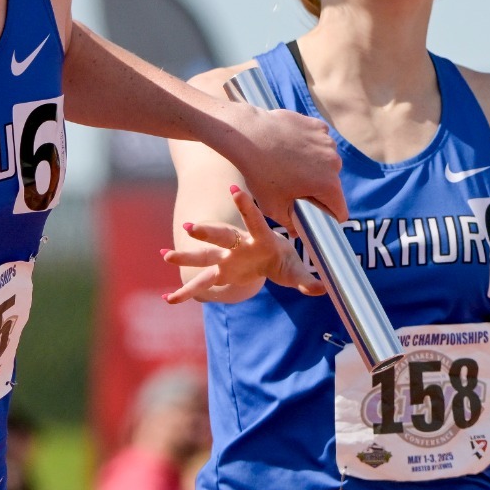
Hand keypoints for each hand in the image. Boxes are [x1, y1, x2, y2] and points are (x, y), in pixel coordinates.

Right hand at [164, 186, 325, 303]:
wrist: (267, 262)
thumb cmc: (282, 260)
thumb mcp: (295, 271)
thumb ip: (307, 280)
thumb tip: (323, 289)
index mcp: (260, 239)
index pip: (253, 220)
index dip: (245, 206)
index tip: (235, 190)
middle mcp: (238, 245)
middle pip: (221, 236)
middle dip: (206, 232)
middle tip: (189, 227)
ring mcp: (225, 258)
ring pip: (204, 255)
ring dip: (186, 255)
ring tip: (166, 256)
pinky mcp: (219, 273)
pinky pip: (200, 282)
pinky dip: (186, 292)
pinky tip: (169, 300)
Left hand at [218, 104, 345, 226]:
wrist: (248, 136)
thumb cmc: (260, 173)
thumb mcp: (272, 207)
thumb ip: (289, 222)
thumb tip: (296, 233)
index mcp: (328, 186)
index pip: (340, 210)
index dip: (331, 217)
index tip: (318, 214)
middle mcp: (334, 163)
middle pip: (332, 184)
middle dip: (318, 188)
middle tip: (294, 187)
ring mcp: (327, 142)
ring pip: (326, 161)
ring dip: (315, 165)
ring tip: (290, 165)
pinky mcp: (318, 126)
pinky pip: (319, 141)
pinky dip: (309, 145)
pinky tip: (291, 147)